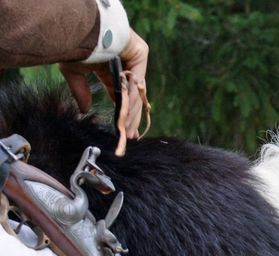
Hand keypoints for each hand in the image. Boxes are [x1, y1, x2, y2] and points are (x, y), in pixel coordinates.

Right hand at [59, 30, 149, 146]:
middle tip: (130, 136)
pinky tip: (129, 115)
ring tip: (129, 131)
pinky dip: (133, 98)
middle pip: (130, 96)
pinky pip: (138, 80)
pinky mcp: (139, 53)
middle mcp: (121, 64)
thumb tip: (84, 110)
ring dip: (132, 113)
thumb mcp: (73, 72)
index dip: (121, 112)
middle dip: (130, 117)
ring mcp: (132, 58)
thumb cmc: (72, 46)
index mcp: (107, 67)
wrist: (77, 29)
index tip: (122, 129)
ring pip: (136, 91)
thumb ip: (80, 91)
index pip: (118, 94)